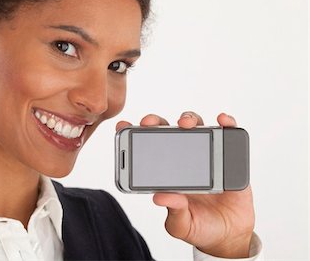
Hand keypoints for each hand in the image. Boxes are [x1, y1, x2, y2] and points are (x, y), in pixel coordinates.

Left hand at [116, 112, 254, 258]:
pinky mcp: (227, 156)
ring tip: (185, 123)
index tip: (123, 126)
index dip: (134, 134)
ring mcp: (205, 154)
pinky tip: (221, 121)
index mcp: (165, 172)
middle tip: (149, 123)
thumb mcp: (182, 224)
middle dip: (155, 121)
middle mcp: (183, 158)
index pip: (146, 148)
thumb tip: (159, 197)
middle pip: (167, 130)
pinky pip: (227, 133)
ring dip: (188, 118)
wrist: (230, 234)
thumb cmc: (200, 227)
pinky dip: (225, 123)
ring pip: (195, 126)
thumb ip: (173, 210)